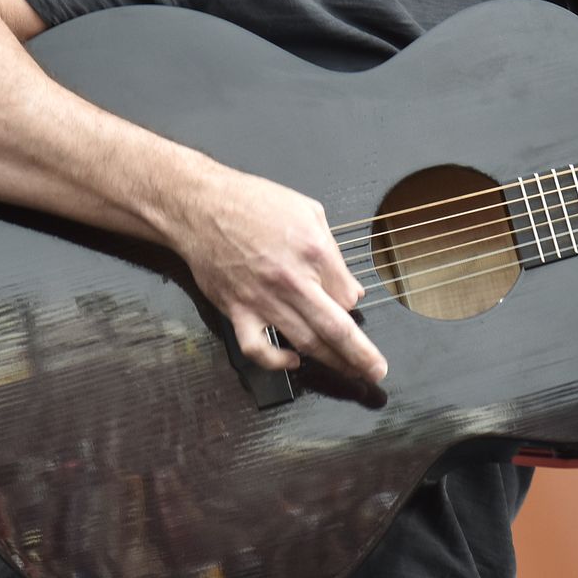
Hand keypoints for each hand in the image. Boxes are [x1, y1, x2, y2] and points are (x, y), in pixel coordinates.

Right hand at [171, 167, 388, 384]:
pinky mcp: (237, 310)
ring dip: (332, 363)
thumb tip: (351, 288)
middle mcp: (292, 281)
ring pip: (305, 343)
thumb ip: (333, 254)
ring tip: (351, 374)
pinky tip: (291, 361)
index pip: (347, 295)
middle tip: (377, 371)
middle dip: (361, 356)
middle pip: (336, 329)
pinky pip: (258, 349)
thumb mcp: (309, 212)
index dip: (353, 305)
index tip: (351, 307)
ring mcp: (263, 299)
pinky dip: (276, 362)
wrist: (200, 206)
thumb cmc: (253, 203)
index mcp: (314, 252)